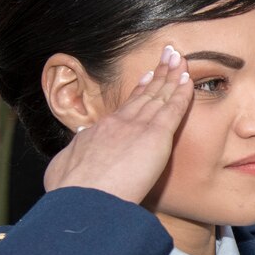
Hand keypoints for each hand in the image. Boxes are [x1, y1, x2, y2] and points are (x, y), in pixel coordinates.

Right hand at [42, 46, 193, 199]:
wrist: (84, 198)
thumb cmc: (73, 191)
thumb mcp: (66, 167)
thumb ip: (74, 156)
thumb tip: (74, 151)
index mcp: (101, 131)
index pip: (126, 107)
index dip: (140, 90)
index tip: (147, 76)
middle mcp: (119, 123)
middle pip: (144, 94)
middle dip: (158, 74)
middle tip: (169, 56)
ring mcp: (137, 126)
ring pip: (159, 96)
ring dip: (172, 76)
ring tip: (181, 60)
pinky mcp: (155, 135)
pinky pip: (173, 109)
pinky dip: (181, 93)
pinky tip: (189, 80)